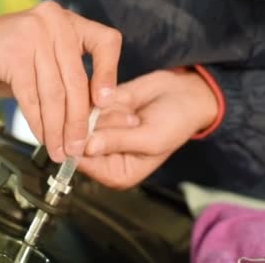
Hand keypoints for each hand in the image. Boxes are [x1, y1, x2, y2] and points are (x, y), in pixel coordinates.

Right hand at [0, 0, 121, 162]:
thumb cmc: (8, 59)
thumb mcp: (46, 61)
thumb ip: (71, 79)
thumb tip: (100, 114)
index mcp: (69, 21)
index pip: (106, 42)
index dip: (109, 73)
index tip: (106, 103)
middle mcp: (54, 21)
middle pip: (76, 79)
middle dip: (78, 119)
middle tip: (78, 146)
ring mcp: (33, 33)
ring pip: (54, 92)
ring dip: (58, 128)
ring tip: (61, 150)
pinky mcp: (13, 52)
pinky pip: (31, 97)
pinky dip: (38, 123)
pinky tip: (42, 138)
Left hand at [78, 69, 217, 188]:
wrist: (185, 93)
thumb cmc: (176, 123)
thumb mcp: (151, 139)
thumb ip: (118, 142)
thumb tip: (86, 147)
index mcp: (117, 172)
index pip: (83, 164)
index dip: (83, 146)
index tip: (97, 133)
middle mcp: (104, 153)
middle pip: (78, 139)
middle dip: (105, 126)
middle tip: (133, 122)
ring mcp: (101, 129)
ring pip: (83, 117)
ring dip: (109, 112)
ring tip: (134, 115)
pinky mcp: (101, 108)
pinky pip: (88, 100)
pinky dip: (106, 98)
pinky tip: (127, 103)